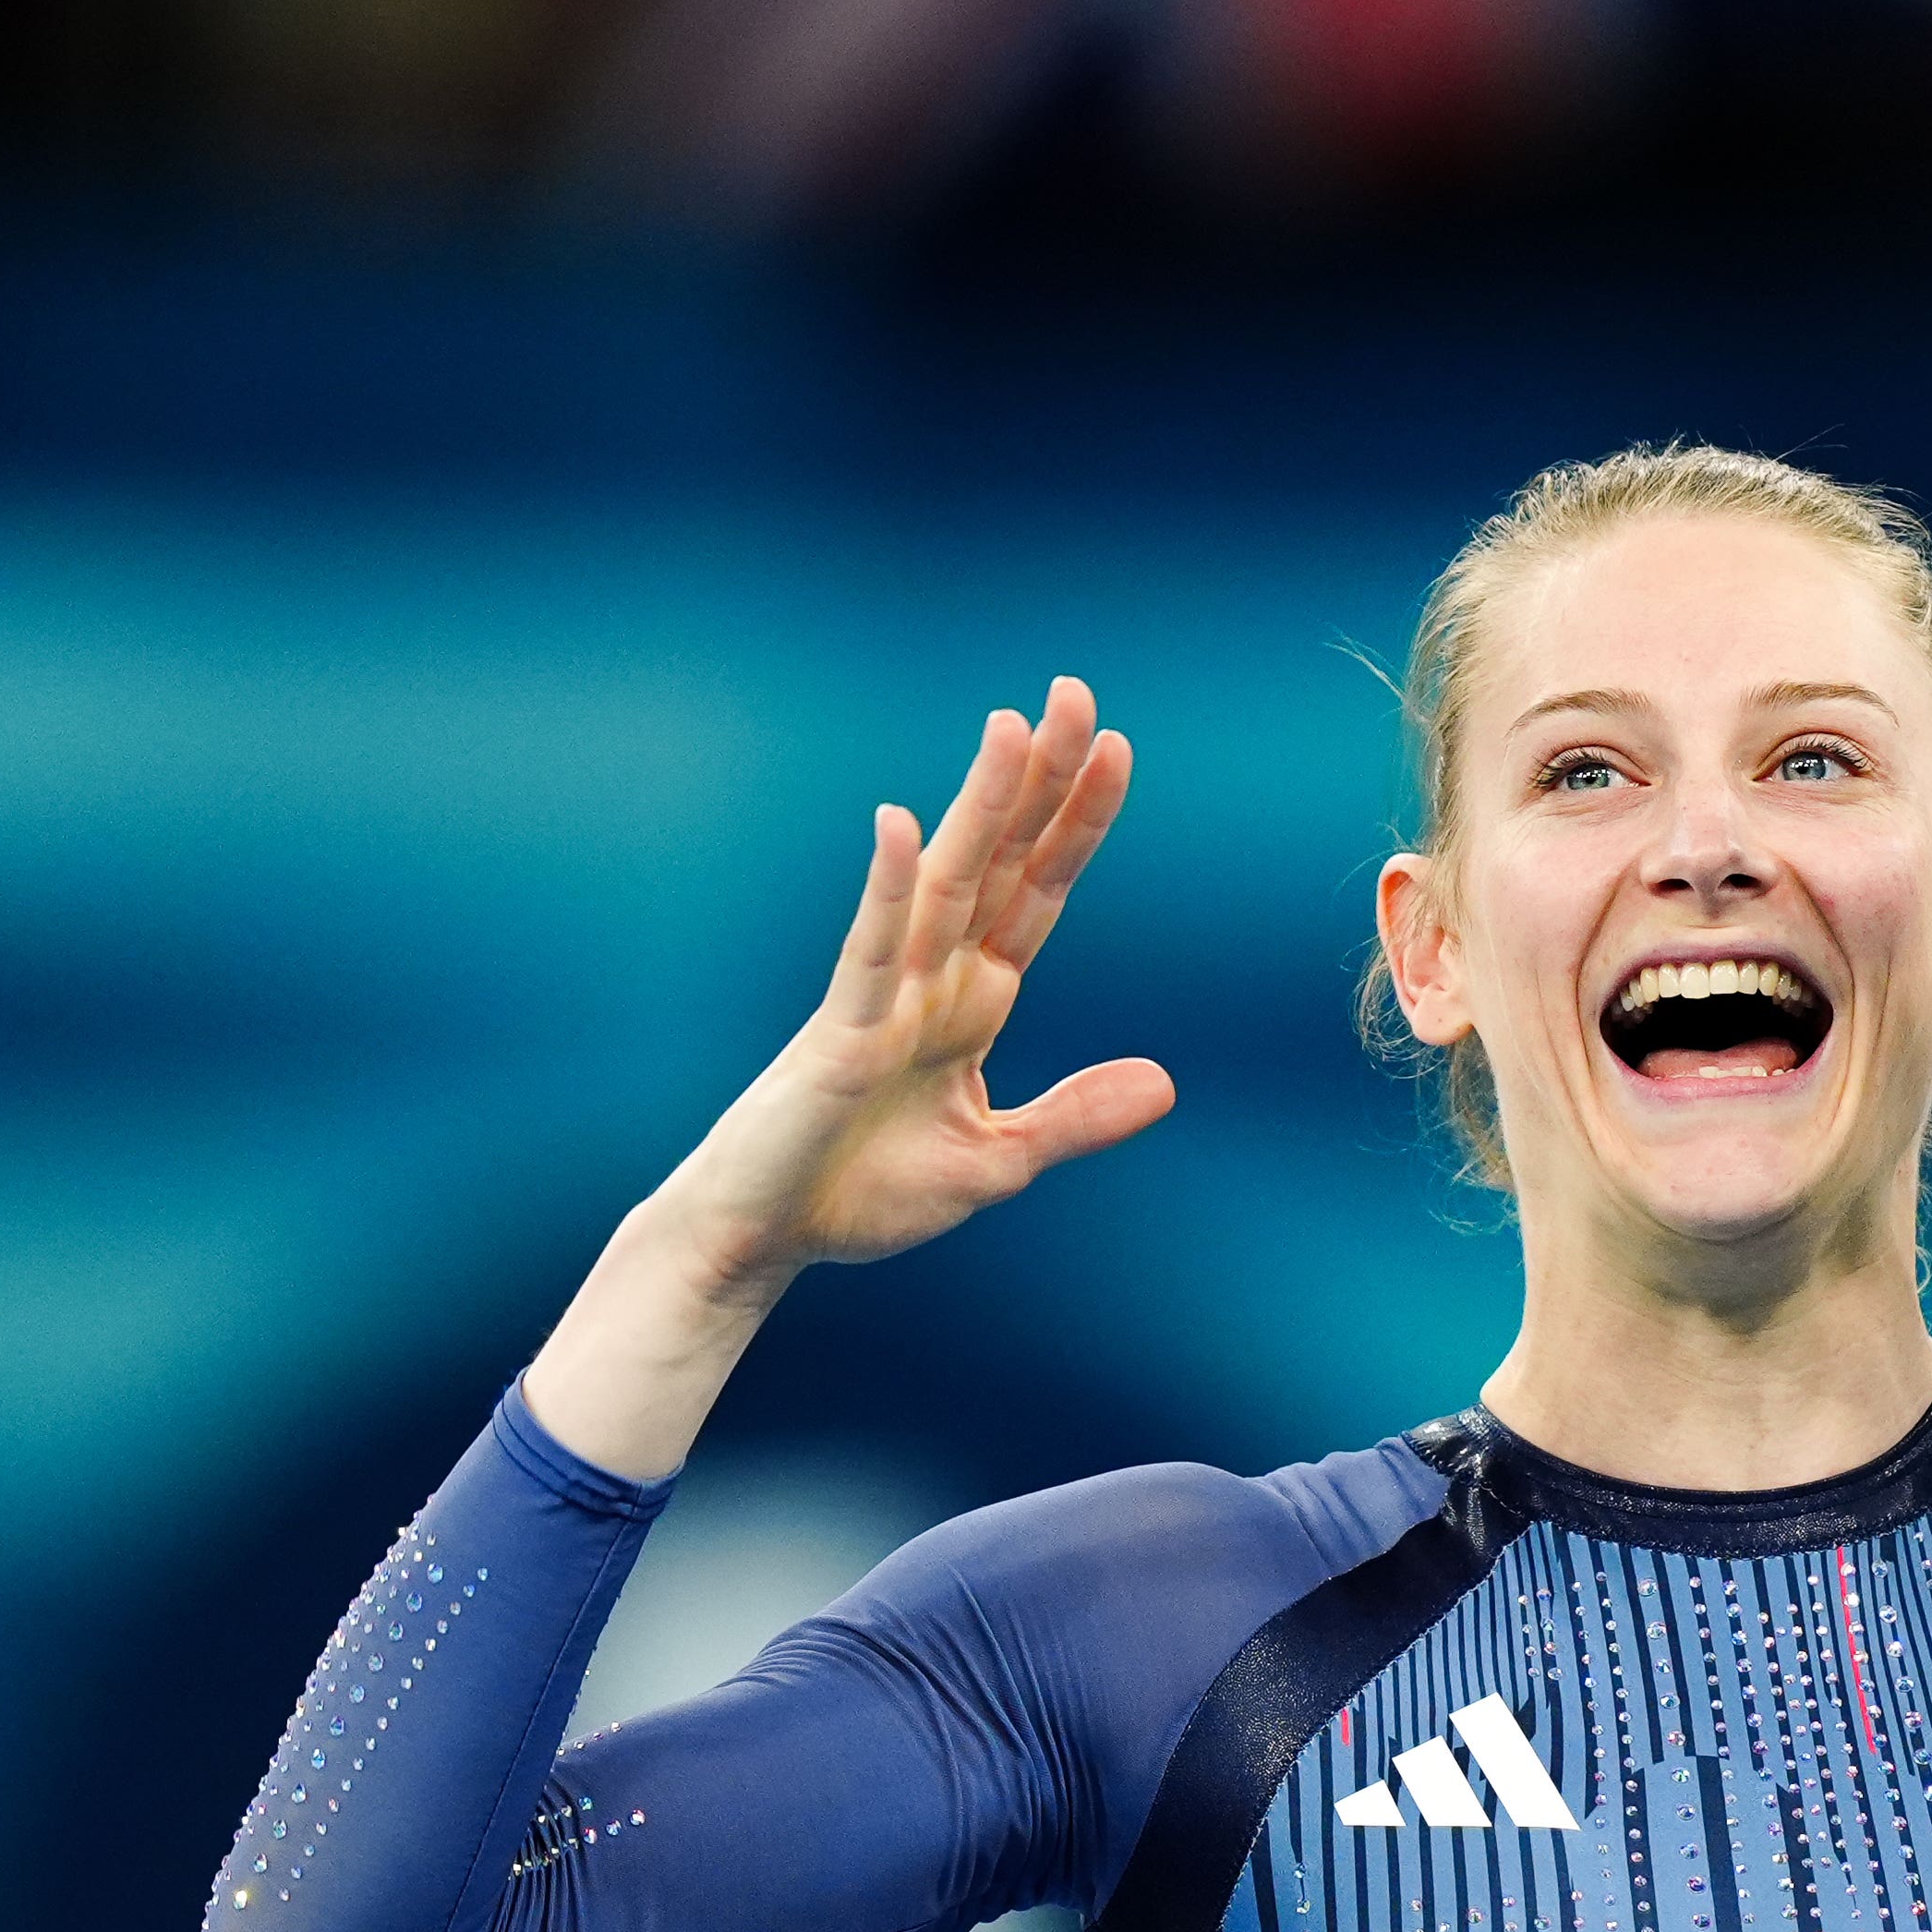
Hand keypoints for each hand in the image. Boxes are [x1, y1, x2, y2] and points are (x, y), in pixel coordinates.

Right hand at [525, 679, 1164, 1478]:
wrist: (767, 1238)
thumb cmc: (862, 1192)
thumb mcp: (997, 1161)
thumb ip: (1073, 1118)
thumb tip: (1165, 1083)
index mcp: (973, 1001)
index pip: (1039, 893)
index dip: (1076, 825)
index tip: (1116, 750)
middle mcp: (931, 979)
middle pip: (1000, 862)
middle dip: (1039, 782)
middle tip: (1076, 693)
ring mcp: (884, 998)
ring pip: (943, 886)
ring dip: (978, 810)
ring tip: (1011, 728)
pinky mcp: (839, 1034)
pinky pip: (867, 953)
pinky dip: (886, 893)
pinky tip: (902, 829)